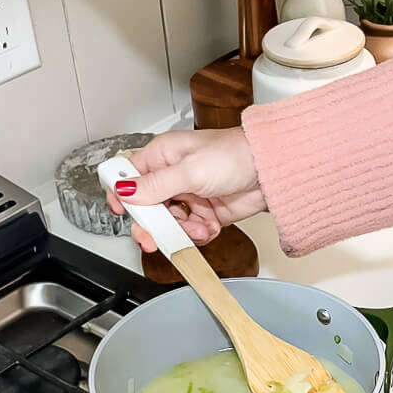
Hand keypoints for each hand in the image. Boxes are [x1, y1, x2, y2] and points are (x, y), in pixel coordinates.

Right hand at [106, 127, 265, 252]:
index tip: (124, 213)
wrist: (270, 171)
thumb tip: (125, 190)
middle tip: (154, 238)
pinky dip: (200, 234)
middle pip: (147, 208)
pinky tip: (210, 227)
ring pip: (170, 224)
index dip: (122, 196)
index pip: (129, 177)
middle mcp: (172, 176)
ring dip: (182, 231)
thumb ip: (155, 185)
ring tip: (199, 227)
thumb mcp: (189, 170)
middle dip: (152, 225)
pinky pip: (191, 232)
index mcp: (162, 157)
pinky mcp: (206, 213)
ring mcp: (189, 196)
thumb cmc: (235, 154)